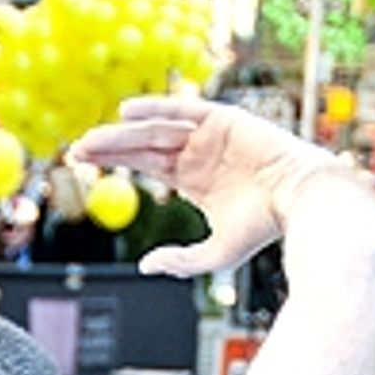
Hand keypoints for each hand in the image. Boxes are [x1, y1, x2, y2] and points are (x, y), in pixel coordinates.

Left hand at [72, 95, 330, 277]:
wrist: (298, 201)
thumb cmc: (264, 228)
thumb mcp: (215, 253)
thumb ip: (181, 262)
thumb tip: (145, 266)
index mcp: (194, 179)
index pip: (146, 164)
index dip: (116, 162)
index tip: (84, 164)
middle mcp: (197, 153)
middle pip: (143, 145)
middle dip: (109, 147)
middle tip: (75, 152)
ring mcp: (208, 134)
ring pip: (156, 130)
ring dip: (122, 134)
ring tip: (90, 141)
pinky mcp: (222, 118)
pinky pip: (182, 109)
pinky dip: (156, 108)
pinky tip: (126, 113)